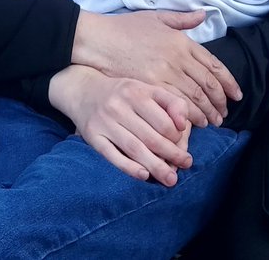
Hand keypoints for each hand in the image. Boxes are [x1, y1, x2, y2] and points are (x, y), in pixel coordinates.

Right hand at [48, 65, 192, 185]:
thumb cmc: (123, 93)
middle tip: (186, 165)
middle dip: (172, 154)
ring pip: (134, 148)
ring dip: (155, 166)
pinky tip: (144, 176)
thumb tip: (184, 124)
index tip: (184, 146)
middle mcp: (119, 105)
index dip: (178, 137)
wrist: (83, 90)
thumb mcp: (146, 89)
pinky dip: (129, 167)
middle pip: (151, 137)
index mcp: (136, 91)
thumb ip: (170, 102)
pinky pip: (112, 155)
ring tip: (171, 179)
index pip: (164, 121)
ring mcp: (105, 122)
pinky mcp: (93, 136)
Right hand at [71, 10, 241, 126]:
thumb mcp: (156, 17)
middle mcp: (176, 58)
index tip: (236, 95)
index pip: (213, 65)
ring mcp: (162, 74)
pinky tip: (190, 125)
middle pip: (205, 85)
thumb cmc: (125, 28)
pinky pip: (173, 106)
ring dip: (205, 113)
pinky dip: (186, 118)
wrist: (98, 40)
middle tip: (224, 114)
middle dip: (218, 102)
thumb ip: (182, 19)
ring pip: (193, 99)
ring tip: (210, 122)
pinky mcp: (149, 89)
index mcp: (181, 42)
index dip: (228, 82)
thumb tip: (203, 15)